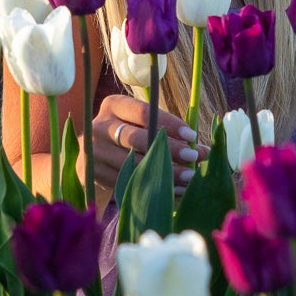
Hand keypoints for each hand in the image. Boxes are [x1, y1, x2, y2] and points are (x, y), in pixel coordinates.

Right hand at [87, 93, 201, 196]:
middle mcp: (100, 126)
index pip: (145, 112)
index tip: (192, 135)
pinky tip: (173, 190)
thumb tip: (203, 150)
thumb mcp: (142, 124)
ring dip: (164, 172)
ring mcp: (93, 151)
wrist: (93, 156)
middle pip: (137, 138)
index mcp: (113, 105)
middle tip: (193, 157)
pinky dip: (152, 186)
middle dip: (168, 148)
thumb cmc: (127, 135)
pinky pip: (127, 181)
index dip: (170, 124)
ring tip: (188, 178)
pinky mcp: (93, 173)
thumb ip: (168, 131)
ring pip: (133, 163)